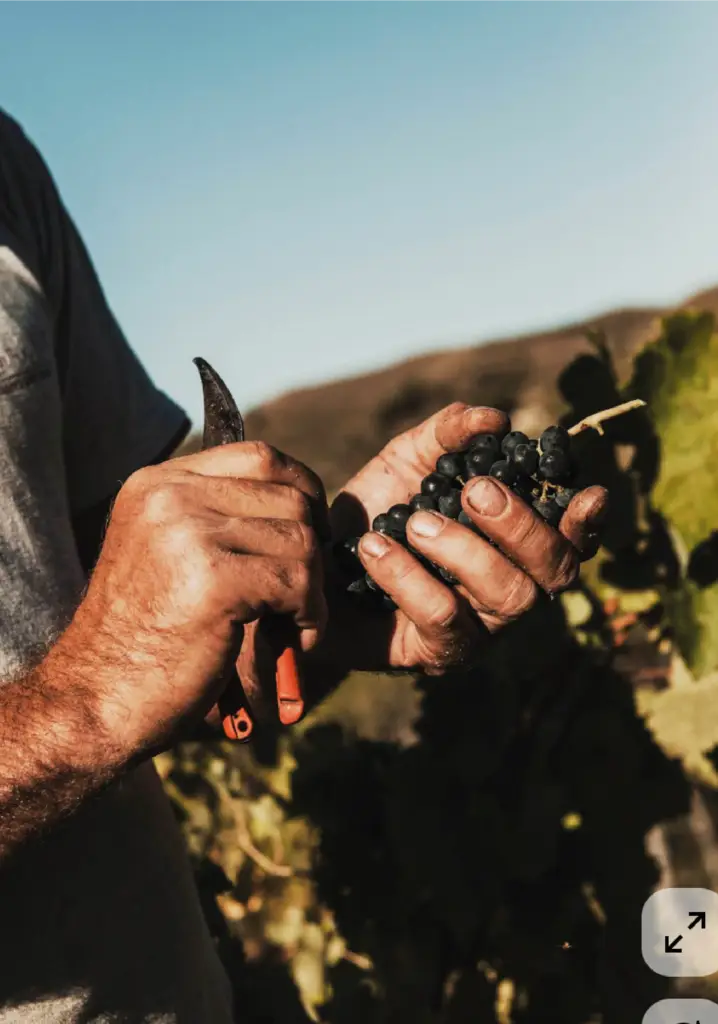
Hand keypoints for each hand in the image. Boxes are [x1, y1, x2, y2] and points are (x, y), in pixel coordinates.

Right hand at [61, 442, 328, 753]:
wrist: (97, 699)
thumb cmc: (145, 639)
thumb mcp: (170, 555)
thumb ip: (217, 519)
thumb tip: (304, 507)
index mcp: (158, 483)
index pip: (260, 457)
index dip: (302, 493)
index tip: (308, 538)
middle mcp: (170, 496)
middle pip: (291, 496)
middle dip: (314, 548)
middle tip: (304, 594)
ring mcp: (188, 532)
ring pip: (302, 539)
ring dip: (314, 588)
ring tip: (295, 623)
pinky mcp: (212, 578)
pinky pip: (299, 581)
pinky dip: (310, 615)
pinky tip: (295, 639)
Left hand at [324, 403, 607, 674]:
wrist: (310, 563)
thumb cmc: (374, 513)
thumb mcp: (407, 460)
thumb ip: (449, 435)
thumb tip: (494, 418)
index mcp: (514, 545)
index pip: (572, 542)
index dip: (589, 522)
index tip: (590, 492)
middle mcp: (510, 590)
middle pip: (554, 572)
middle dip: (522, 526)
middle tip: (476, 491)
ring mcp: (480, 630)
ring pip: (508, 596)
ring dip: (465, 550)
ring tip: (414, 520)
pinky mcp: (436, 654)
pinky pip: (443, 618)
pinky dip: (409, 575)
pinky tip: (373, 547)